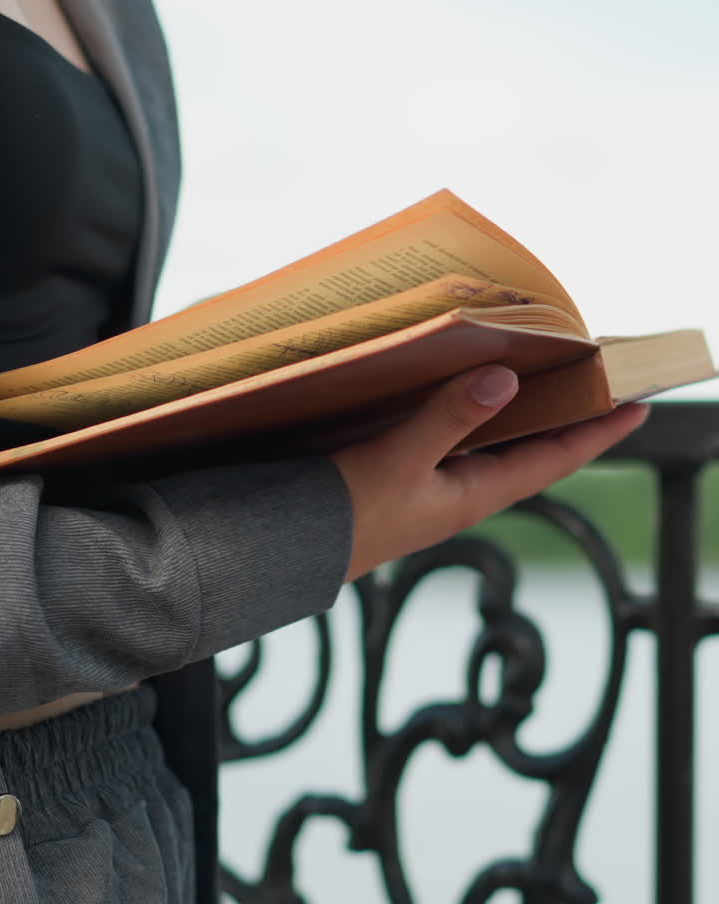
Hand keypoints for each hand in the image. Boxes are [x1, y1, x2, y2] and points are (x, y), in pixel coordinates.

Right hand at [332, 364, 648, 581]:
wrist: (287, 549)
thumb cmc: (347, 514)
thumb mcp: (400, 461)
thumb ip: (449, 419)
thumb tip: (505, 379)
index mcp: (474, 493)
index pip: (553, 460)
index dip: (596, 434)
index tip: (637, 406)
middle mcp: (462, 489)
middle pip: (531, 448)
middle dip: (567, 416)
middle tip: (597, 380)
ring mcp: (434, 484)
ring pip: (493, 442)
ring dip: (522, 411)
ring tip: (544, 375)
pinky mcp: (404, 475)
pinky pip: (455, 438)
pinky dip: (472, 411)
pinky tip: (461, 389)